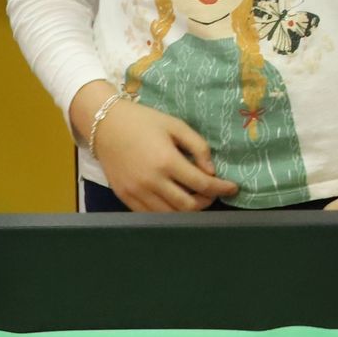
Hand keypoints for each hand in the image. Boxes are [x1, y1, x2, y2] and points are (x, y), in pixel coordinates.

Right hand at [91, 97, 239, 211]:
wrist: (105, 125)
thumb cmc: (143, 121)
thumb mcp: (175, 125)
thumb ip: (198, 147)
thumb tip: (212, 171)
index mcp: (167, 161)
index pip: (202, 184)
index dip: (221, 188)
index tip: (232, 188)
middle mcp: (152, 181)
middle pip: (189, 206)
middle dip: (207, 202)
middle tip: (213, 193)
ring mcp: (137, 192)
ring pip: (171, 215)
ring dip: (189, 210)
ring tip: (196, 198)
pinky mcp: (125, 197)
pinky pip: (151, 215)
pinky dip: (168, 213)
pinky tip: (175, 202)